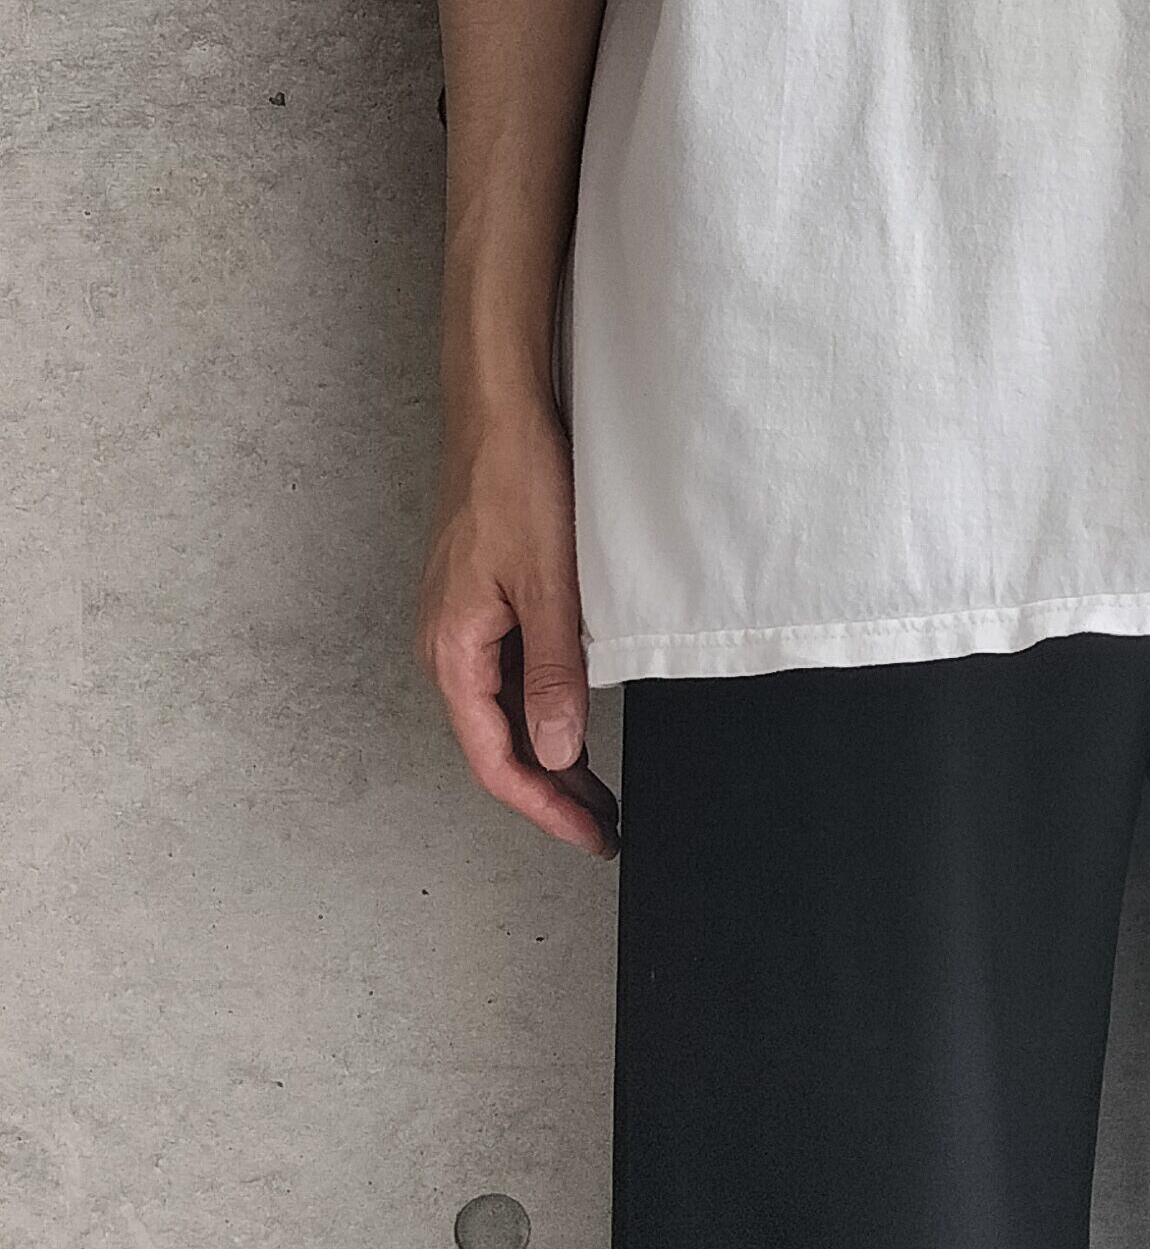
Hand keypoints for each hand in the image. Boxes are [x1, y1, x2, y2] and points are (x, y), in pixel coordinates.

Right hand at [415, 394, 619, 855]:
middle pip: (496, 745)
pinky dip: (542, 708)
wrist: (498, 413)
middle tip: (603, 827)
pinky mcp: (480, 605)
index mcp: (452, 652)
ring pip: (503, 714)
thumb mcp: (548, 584)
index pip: (496, 759)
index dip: (544, 807)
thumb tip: (555, 754)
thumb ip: (553, 672)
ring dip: (548, 754)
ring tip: (597, 789)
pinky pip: (508, 676)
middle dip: (549, 793)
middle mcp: (447, 648)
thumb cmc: (515, 483)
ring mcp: (462, 627)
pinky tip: (575, 721)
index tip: (589, 835)